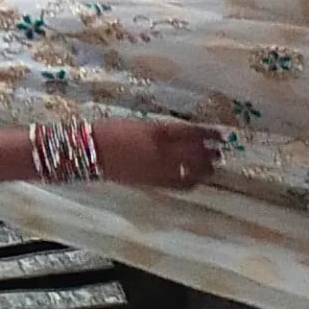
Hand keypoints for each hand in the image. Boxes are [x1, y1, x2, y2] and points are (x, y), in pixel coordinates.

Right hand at [94, 119, 220, 189]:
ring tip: (211, 166)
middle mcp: (163, 151)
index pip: (191, 133)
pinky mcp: (155, 183)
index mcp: (157, 132)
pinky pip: (181, 185)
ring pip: (193, 171)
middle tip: (218, 151)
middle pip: (196, 153)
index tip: (219, 134)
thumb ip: (162, 130)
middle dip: (210, 153)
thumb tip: (184, 135)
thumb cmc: (110, 131)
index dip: (208, 134)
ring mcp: (160, 169)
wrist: (89, 151)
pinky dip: (192, 182)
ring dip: (205, 169)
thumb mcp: (138, 124)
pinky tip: (195, 179)